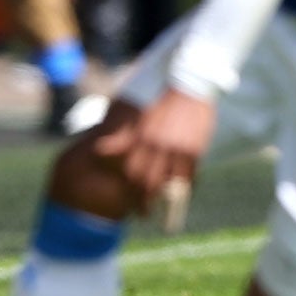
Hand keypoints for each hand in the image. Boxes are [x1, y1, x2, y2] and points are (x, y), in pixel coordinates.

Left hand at [95, 86, 214, 216]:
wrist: (189, 83)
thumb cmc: (160, 97)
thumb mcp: (136, 112)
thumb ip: (122, 132)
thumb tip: (103, 148)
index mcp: (137, 133)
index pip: (125, 166)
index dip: (122, 184)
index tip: (122, 196)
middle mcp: (153, 143)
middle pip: (142, 180)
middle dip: (139, 200)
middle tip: (140, 213)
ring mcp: (174, 148)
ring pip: (163, 183)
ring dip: (159, 200)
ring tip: (158, 211)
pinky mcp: (193, 150)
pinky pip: (187, 177)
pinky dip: (182, 189)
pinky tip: (180, 196)